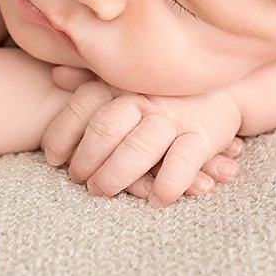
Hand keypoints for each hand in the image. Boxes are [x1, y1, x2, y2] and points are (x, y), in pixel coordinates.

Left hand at [42, 67, 245, 207]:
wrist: (221, 88)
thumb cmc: (162, 92)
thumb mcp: (128, 82)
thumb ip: (92, 81)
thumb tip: (56, 76)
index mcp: (123, 84)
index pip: (83, 103)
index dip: (62, 133)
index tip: (54, 158)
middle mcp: (145, 98)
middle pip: (106, 127)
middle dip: (86, 159)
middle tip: (80, 181)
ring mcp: (173, 117)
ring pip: (139, 148)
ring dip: (116, 175)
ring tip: (102, 190)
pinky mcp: (202, 136)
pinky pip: (182, 162)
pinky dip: (167, 184)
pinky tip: (156, 199)